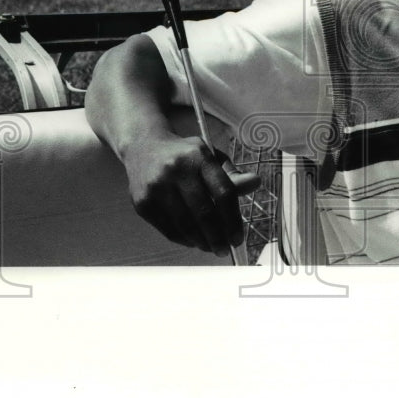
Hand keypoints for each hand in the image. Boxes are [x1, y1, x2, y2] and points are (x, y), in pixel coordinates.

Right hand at [122, 134, 243, 255]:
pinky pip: (168, 229)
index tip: (238, 237)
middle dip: (218, 237)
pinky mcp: (143, 203)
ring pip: (185, 224)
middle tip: (225, 249)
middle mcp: (176, 169)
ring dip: (202, 242)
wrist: (143, 148)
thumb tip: (256, 183)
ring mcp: (156, 187)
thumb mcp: (210, 156)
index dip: (233, 219)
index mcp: (199, 156)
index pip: (223, 192)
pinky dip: (184, 240)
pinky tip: (194, 241)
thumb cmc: (185, 156)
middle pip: (204, 212)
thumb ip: (232, 175)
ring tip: (211, 248)